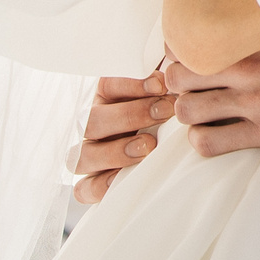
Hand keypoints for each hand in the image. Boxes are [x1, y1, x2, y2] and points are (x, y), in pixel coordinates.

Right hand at [70, 70, 174, 202]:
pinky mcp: (92, 184)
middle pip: (91, 120)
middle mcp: (93, 125)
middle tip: (164, 112)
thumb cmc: (171, 110)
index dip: (129, 84)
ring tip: (149, 145)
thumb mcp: (168, 91)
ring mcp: (90, 155)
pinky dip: (100, 185)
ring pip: (81, 156)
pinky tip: (123, 178)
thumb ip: (163, 81)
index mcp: (107, 98)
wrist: (179, 143)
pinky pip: (84, 189)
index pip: (105, 86)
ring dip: (115, 151)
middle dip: (129, 115)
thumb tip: (168, 71)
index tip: (160, 84)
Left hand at [166, 24, 259, 156]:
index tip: (189, 61)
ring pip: (186, 113)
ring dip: (190, 116)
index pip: (190, 43)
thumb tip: (259, 14)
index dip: (181, 55)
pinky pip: (210, 144)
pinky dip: (206, 141)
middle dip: (180, 86)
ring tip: (206, 115)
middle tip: (194, 91)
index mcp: (256, 38)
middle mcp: (248, 69)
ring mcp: (255, 103)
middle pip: (177, 79)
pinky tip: (221, 135)